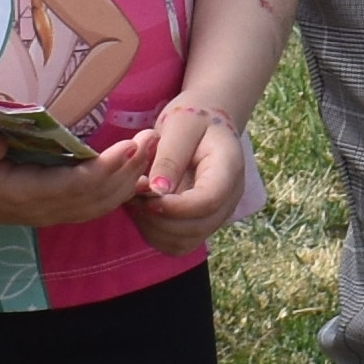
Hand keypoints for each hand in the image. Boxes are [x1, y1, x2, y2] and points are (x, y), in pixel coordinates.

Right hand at [0, 99, 155, 235]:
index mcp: (18, 195)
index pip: (74, 188)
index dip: (106, 170)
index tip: (131, 146)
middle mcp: (37, 209)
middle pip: (96, 198)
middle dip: (129, 172)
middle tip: (155, 140)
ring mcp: (42, 211)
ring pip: (96, 206)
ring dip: (127, 181)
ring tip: (152, 150)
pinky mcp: (43, 206)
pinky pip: (88, 205)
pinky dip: (114, 191)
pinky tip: (133, 172)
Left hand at [123, 97, 254, 259]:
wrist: (203, 126)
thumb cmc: (192, 119)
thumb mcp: (180, 127)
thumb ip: (169, 157)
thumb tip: (157, 191)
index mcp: (229, 169)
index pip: (208, 201)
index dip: (175, 206)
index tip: (147, 195)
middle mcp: (229, 199)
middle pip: (196, 228)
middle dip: (158, 217)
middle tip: (134, 193)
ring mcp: (216, 216)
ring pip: (183, 241)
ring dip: (152, 227)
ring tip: (136, 198)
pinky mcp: (199, 225)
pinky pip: (175, 244)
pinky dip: (153, 233)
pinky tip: (142, 208)